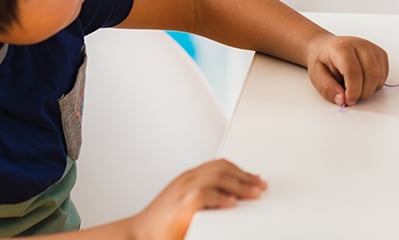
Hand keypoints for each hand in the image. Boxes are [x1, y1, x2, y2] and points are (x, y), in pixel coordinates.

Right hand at [129, 159, 265, 239]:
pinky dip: (221, 197)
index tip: (255, 179)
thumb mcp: (185, 206)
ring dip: (239, 184)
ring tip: (253, 193)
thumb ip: (205, 200)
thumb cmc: (161, 226)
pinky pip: (204, 194)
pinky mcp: (181, 204)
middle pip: (222, 167)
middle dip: (245, 176)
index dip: (240, 170)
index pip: (218, 165)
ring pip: (217, 176)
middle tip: (260, 185)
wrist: (138, 235)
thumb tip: (231, 201)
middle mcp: (186, 180)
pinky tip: (232, 203)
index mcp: (188, 179)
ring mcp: (182, 190)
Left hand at [305, 34, 388, 106]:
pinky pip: (384, 75)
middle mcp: (360, 44)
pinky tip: (363, 82)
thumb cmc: (322, 60)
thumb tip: (342, 100)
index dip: (353, 90)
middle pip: (372, 74)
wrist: (326, 47)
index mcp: (341, 48)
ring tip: (355, 88)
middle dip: (363, 92)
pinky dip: (375, 84)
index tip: (349, 101)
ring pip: (380, 76)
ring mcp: (372, 48)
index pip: (353, 70)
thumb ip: (328, 89)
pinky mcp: (380, 54)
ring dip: (369, 89)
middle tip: (351, 97)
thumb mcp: (317, 76)